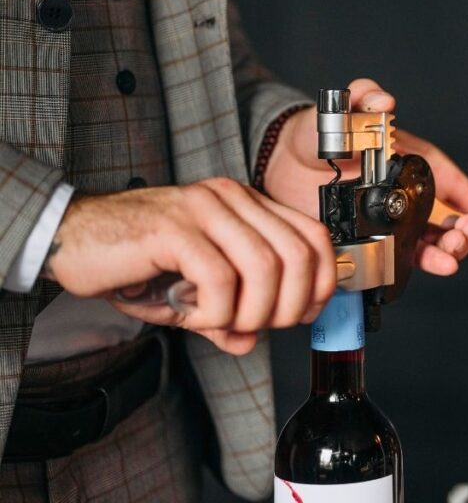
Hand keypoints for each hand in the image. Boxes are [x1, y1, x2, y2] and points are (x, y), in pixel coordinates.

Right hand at [45, 178, 336, 354]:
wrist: (70, 238)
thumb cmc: (133, 260)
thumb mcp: (192, 294)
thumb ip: (227, 315)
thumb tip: (250, 342)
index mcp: (246, 205)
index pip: (314, 237)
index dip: (322, 282)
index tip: (303, 313)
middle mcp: (231, 199)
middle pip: (298, 256)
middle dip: (288, 306)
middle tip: (257, 326)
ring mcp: (203, 209)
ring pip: (265, 267)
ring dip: (252, 312)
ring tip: (221, 322)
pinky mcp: (174, 228)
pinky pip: (219, 279)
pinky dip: (214, 311)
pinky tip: (190, 315)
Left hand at [264, 78, 467, 275]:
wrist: (282, 158)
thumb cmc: (322, 132)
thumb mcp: (347, 108)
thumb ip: (366, 97)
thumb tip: (385, 99)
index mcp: (424, 172)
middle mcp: (417, 203)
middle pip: (465, 229)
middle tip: (467, 231)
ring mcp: (397, 227)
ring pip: (441, 248)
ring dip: (456, 252)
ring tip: (452, 249)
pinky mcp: (374, 245)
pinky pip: (408, 261)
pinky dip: (428, 264)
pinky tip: (440, 264)